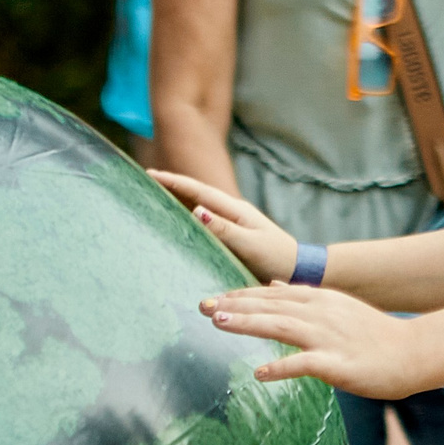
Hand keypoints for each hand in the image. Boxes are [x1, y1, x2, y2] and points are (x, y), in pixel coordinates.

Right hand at [152, 170, 296, 282]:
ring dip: (179, 199)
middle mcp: (232, 212)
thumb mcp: (249, 244)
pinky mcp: (233, 236)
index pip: (198, 191)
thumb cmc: (276, 258)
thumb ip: (223, 228)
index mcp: (235, 209)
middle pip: (196, 194)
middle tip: (145, 181)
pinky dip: (189, 217)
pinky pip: (205, 222)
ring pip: (200, 206)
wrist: (298, 269)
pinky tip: (179, 220)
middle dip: (172, 186)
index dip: (173, 182)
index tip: (150, 175)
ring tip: (154, 197)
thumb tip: (195, 210)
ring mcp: (233, 223)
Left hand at [200, 285, 432, 397]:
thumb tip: (274, 285)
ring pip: (280, 326)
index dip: (240, 294)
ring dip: (248, 323)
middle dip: (234, 304)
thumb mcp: (337, 307)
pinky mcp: (338, 364)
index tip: (212, 297)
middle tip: (201, 305)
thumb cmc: (373, 336)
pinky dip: (281, 367)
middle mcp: (320, 313)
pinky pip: (304, 364)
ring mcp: (329, 337)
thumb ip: (303, 297)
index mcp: (319, 300)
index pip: (271, 293)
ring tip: (218, 323)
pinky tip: (259, 373)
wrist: (412, 352)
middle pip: (270, 305)